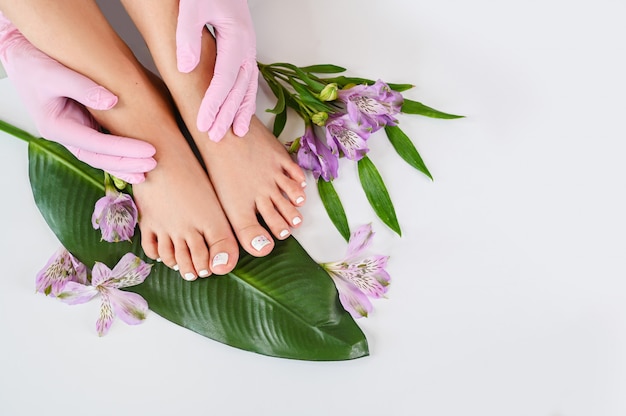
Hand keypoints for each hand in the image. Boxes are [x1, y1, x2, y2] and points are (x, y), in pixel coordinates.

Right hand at [0, 13, 155, 183]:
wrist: (22, 56)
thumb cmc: (34, 63)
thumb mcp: (54, 72)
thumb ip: (81, 86)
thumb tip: (113, 101)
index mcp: (57, 126)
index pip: (96, 145)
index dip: (124, 150)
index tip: (149, 150)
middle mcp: (66, 134)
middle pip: (100, 158)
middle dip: (128, 164)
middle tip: (154, 164)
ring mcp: (74, 132)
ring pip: (101, 157)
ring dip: (124, 165)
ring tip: (148, 170)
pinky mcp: (82, 125)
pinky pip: (102, 146)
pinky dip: (118, 154)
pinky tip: (135, 160)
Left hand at [176, 0, 258, 141]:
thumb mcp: (191, 6)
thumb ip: (187, 36)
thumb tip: (185, 68)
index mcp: (237, 38)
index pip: (224, 80)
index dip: (214, 104)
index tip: (203, 123)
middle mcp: (247, 46)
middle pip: (239, 89)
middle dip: (227, 115)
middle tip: (216, 136)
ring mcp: (249, 48)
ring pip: (249, 86)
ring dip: (241, 110)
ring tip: (236, 132)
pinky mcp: (244, 48)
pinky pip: (249, 79)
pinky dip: (246, 98)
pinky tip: (241, 110)